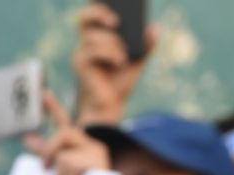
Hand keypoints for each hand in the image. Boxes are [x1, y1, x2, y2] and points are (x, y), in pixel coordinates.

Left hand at [25, 90, 110, 174]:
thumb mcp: (61, 168)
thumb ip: (47, 152)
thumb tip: (27, 137)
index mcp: (79, 144)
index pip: (64, 122)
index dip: (54, 107)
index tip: (43, 94)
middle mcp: (91, 145)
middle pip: (64, 133)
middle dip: (48, 150)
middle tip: (43, 169)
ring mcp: (99, 157)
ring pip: (68, 158)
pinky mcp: (102, 170)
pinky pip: (77, 172)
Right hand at [72, 4, 155, 123]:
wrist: (111, 104)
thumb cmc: (121, 80)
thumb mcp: (138, 60)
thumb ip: (146, 44)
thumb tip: (154, 27)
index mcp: (99, 34)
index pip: (94, 11)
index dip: (98, 2)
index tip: (117, 1)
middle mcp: (87, 40)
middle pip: (85, 16)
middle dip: (100, 13)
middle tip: (117, 21)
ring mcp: (81, 51)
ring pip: (93, 36)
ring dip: (112, 44)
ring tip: (124, 55)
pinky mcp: (79, 63)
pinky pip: (92, 51)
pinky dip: (109, 54)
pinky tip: (120, 61)